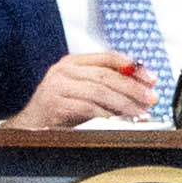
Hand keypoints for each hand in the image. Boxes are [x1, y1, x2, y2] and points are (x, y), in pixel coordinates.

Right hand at [11, 49, 158, 130]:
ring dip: (123, 103)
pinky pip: (86, 107)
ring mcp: (57, 85)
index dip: (133, 67)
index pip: (108, 57)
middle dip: (133, 87)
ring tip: (139, 113)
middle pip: (106, 75)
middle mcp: (64, 70)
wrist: (30, 125)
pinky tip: (118, 120)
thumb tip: (139, 89)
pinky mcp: (55, 103)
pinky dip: (105, 114)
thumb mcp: (83, 91)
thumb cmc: (59, 108)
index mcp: (74, 62)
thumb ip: (105, 86)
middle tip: (151, 98)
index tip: (151, 78)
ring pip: (99, 91)